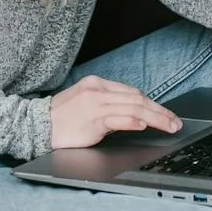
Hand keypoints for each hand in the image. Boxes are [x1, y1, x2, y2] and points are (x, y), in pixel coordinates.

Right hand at [49, 75, 183, 148]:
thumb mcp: (85, 104)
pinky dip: (134, 122)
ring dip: (156, 119)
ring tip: (169, 127)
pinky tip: (144, 126)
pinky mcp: (92, 120)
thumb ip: (108, 106)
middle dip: (160, 111)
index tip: (166, 114)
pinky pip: (118, 119)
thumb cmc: (61, 119)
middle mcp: (98, 90)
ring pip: (134, 108)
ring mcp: (95, 104)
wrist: (36, 126)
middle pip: (138, 99)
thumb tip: (135, 116)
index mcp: (97, 84)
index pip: (132, 92)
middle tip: (175, 122)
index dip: (153, 104)